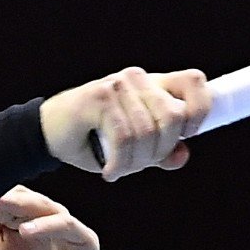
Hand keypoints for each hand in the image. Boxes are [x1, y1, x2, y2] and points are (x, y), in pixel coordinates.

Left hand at [0, 185, 99, 249]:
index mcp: (28, 216)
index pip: (3, 196)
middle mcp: (47, 216)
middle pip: (18, 196)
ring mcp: (67, 226)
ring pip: (38, 204)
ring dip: (12, 206)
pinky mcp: (84, 240)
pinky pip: (65, 224)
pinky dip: (44, 225)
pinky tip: (26, 231)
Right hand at [40, 67, 210, 180]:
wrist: (49, 133)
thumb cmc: (94, 138)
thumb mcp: (135, 147)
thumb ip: (162, 151)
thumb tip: (182, 156)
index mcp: (153, 83)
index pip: (194, 81)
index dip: (200, 111)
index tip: (187, 136)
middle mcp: (138, 78)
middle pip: (173, 117)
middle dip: (160, 151)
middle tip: (140, 164)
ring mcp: (118, 85)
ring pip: (148, 132)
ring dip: (136, 163)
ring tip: (120, 169)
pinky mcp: (99, 97)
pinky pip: (124, 138)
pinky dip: (120, 163)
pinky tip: (111, 171)